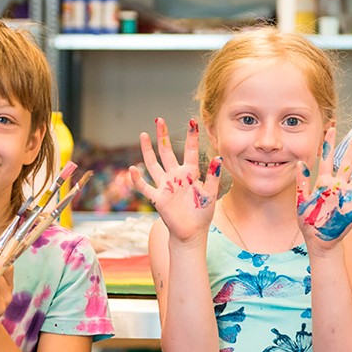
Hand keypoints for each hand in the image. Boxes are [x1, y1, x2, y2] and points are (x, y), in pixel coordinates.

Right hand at [129, 117, 221, 242]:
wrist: (192, 232)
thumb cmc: (202, 213)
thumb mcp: (210, 194)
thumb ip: (213, 176)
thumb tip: (218, 158)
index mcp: (190, 173)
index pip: (190, 151)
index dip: (192, 136)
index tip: (192, 121)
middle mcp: (175, 175)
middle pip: (166, 151)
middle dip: (162, 136)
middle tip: (159, 120)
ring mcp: (165, 185)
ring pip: (153, 164)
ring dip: (147, 150)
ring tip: (142, 134)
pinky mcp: (158, 198)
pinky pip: (145, 187)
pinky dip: (138, 179)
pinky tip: (132, 169)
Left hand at [296, 127, 351, 250]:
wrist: (319, 241)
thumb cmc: (309, 222)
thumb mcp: (301, 202)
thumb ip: (302, 183)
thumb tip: (299, 163)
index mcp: (323, 183)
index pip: (326, 159)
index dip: (328, 144)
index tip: (331, 127)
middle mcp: (338, 187)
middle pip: (347, 162)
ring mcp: (347, 197)